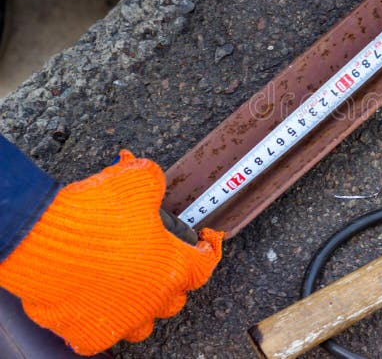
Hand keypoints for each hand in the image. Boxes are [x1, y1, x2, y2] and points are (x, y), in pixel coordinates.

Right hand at [0, 150, 222, 355]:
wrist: (41, 240)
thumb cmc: (94, 213)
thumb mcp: (138, 181)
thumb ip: (153, 182)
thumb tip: (150, 178)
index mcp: (174, 267)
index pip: (206, 263)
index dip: (209, 249)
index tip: (205, 240)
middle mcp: (153, 299)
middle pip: (175, 296)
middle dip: (173, 278)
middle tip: (160, 260)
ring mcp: (122, 320)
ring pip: (144, 322)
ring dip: (142, 304)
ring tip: (131, 285)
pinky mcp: (89, 334)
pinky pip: (103, 335)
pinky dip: (102, 320)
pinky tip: (96, 302)